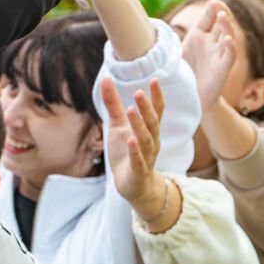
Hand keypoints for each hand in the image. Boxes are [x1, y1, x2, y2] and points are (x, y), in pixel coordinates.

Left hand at [101, 77, 164, 205]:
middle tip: (139, 92)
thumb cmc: (126, 152)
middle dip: (146, 108)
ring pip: (146, 140)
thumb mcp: (117, 125)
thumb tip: (106, 78)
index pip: (156, 112)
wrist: (132, 186)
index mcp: (148, 130)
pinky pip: (138, 161)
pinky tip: (130, 140)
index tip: (155, 80)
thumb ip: (113, 104)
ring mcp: (146, 157)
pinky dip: (135, 151)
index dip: (156, 97)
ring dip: (139, 126)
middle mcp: (151, 142)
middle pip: (152, 123)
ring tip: (131, 110)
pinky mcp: (138, 172)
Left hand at [180, 0, 238, 113]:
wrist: (192, 96)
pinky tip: (229, 40)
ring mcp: (219, 55)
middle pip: (221, 23)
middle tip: (217, 2)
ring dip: (227, 26)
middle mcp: (213, 43)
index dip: (212, 5)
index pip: (210, 16)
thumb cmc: (186, 70)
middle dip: (221, 11)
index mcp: (202, 35)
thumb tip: (158, 23)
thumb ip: (174, 36)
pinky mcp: (222, 69)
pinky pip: (229, 57)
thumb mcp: (180, 48)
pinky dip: (230, 48)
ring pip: (227, 37)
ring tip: (223, 15)